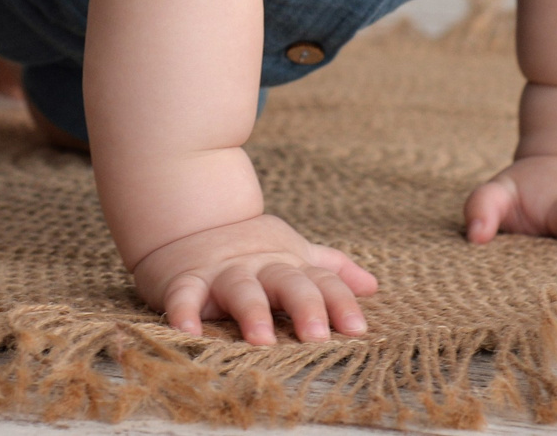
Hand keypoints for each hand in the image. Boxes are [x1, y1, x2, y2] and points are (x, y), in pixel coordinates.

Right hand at [131, 213, 377, 343]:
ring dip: (251, 312)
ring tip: (262, 339)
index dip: (340, 303)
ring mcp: (222, 272)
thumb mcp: (292, 253)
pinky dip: (184, 313)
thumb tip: (373, 286)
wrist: (187, 217)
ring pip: (241, 289)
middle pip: (288, 283)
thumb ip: (331, 270)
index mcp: (288, 264)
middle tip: (318, 337)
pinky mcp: (185, 280)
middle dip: (304, 307)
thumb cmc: (248, 247)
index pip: (323, 281)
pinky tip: (188, 333)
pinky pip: (184, 296)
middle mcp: (260, 267)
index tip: (358, 330)